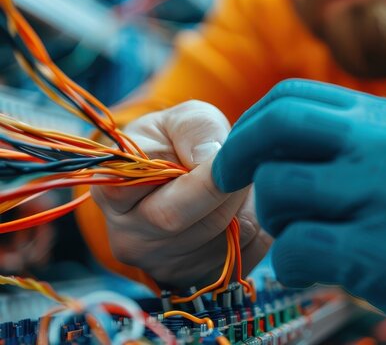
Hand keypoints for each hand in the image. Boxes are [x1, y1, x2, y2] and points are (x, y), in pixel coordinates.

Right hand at [91, 101, 271, 288]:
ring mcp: (165, 266)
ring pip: (228, 236)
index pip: (147, 187)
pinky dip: (258, 224)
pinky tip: (242, 207)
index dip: (195, 171)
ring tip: (236, 181)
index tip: (222, 153)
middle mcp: (130, 238)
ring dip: (247, 202)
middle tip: (239, 163)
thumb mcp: (179, 120)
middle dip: (228, 185)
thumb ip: (195, 129)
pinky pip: (248, 252)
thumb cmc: (174, 144)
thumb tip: (213, 158)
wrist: (177, 181)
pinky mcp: (199, 280)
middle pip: (190, 219)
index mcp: (112, 190)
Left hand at [213, 80, 385, 329]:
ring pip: (278, 191)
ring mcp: (381, 197)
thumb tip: (267, 140)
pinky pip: (296, 250)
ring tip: (296, 235)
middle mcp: (379, 146)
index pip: (288, 98)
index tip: (238, 154)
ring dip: (272, 220)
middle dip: (237, 159)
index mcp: (377, 117)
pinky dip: (288, 264)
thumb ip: (343, 133)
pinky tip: (307, 269)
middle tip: (230, 185)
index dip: (248, 125)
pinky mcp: (379, 253)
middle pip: (273, 132)